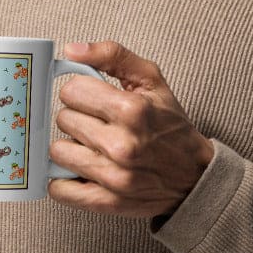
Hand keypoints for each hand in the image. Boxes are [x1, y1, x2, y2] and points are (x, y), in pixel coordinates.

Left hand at [47, 40, 214, 218]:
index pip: (71, 91)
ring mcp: (114, 177)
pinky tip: (81, 170)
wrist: (195, 175)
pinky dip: (63, 180)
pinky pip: (60, 189)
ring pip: (57, 152)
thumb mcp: (151, 79)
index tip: (93, 98)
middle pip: (63, 119)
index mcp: (132, 110)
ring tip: (92, 146)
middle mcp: (123, 145)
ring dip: (71, 147)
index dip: (81, 91)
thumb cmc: (170, 124)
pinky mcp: (107, 202)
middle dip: (78, 117)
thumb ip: (112, 55)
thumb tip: (71, 50)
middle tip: (97, 123)